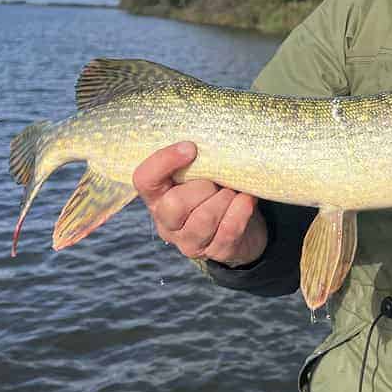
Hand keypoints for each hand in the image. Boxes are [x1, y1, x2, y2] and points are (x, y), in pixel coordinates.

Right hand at [133, 142, 267, 265]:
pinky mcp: (216, 252)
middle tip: (218, 180)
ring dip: (224, 199)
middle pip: (174, 205)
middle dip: (203, 187)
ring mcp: (190, 242)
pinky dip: (241, 211)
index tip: (191, 147)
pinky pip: (228, 231)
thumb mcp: (202, 173)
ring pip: (203, 220)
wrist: (244, 225)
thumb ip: (199, 160)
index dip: (163, 161)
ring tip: (233, 190)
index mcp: (158, 196)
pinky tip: (247, 200)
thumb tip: (214, 139)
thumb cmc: (217, 189)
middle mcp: (167, 222)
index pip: (144, 179)